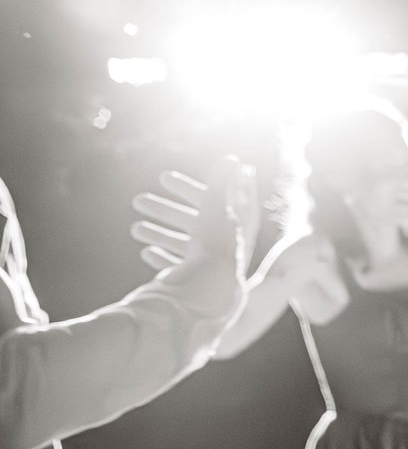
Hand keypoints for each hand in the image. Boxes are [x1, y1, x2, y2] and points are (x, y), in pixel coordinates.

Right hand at [131, 162, 254, 282]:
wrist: (211, 289)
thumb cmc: (214, 243)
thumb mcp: (216, 203)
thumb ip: (221, 181)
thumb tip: (233, 159)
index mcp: (233, 227)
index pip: (213, 203)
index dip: (188, 187)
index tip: (164, 177)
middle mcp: (226, 248)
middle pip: (192, 223)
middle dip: (163, 210)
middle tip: (136, 200)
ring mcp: (213, 266)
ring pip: (182, 246)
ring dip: (158, 234)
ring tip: (133, 228)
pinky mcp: (201, 284)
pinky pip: (180, 270)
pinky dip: (164, 260)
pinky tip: (145, 252)